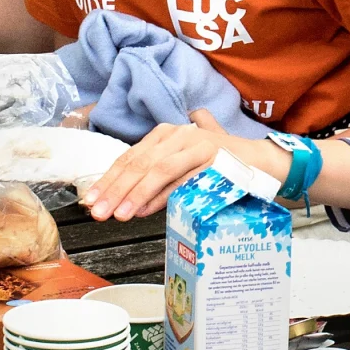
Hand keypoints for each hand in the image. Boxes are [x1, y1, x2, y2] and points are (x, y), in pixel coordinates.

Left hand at [80, 108, 278, 221]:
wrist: (258, 162)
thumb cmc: (216, 165)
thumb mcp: (181, 165)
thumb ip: (155, 176)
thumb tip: (124, 197)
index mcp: (165, 134)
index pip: (129, 158)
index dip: (107, 180)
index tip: (90, 201)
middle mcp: (178, 135)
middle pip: (138, 164)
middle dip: (114, 190)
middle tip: (97, 212)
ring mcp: (196, 145)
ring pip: (157, 170)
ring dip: (135, 194)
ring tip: (119, 214)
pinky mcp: (212, 160)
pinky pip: (182, 180)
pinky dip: (162, 195)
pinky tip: (145, 210)